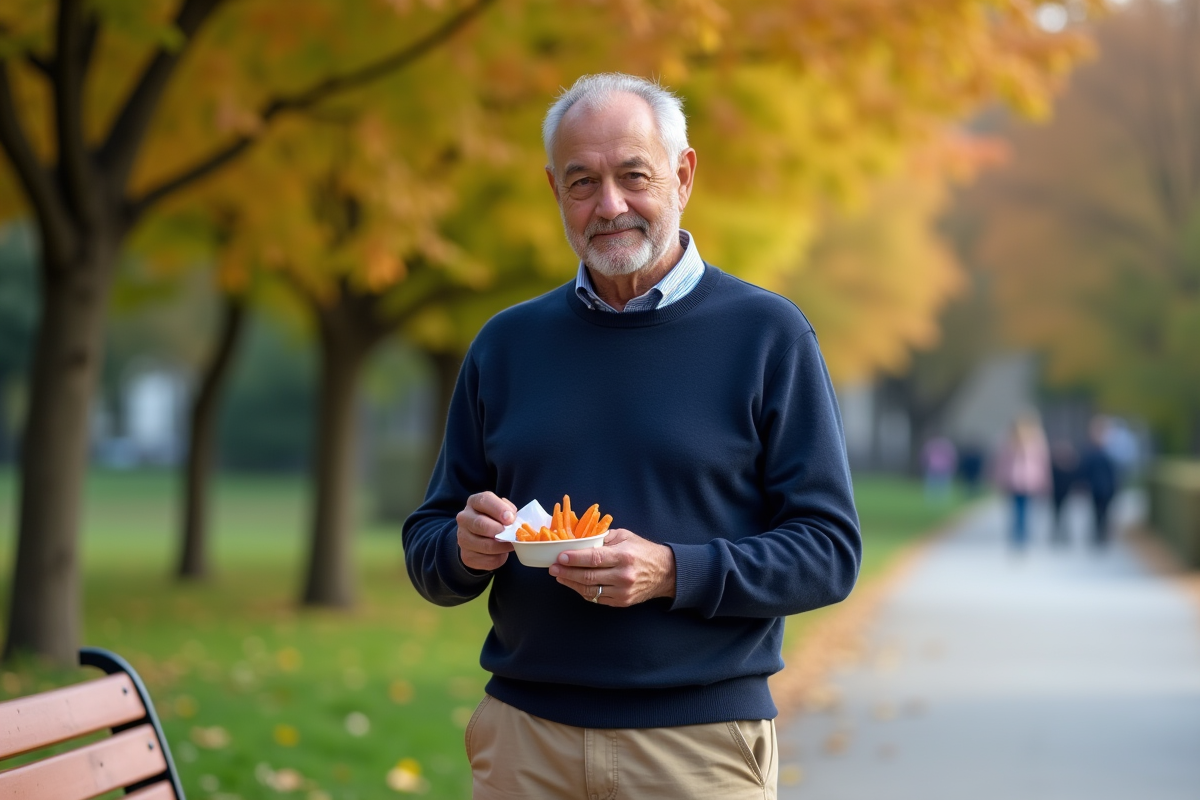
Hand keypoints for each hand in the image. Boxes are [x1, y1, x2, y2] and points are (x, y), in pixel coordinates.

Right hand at [456, 492, 516, 571]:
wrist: (480, 537)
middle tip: (512, 534)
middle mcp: (464, 518)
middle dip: (499, 530)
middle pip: (480, 524)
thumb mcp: (502, 509)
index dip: (499, 509)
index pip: (484, 500)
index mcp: (474, 502)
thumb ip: (509, 511)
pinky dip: (499, 558)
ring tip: (512, 544)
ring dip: (503, 546)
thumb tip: (513, 520)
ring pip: (486, 545)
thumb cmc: (495, 519)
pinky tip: (502, 553)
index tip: (510, 519)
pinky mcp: (466, 556)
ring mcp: (463, 538)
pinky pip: (488, 560)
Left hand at [548, 529, 675, 605]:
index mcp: (623, 556)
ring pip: (590, 590)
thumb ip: (603, 537)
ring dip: (571, 583)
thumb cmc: (643, 551)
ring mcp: (622, 591)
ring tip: (560, 576)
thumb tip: (580, 537)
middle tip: (553, 568)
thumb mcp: (625, 536)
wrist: (665, 572)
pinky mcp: (622, 602)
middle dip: (567, 572)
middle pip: (589, 576)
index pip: (594, 558)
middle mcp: (623, 575)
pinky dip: (583, 591)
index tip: (560, 557)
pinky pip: (597, 598)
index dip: (575, 558)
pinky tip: (574, 584)